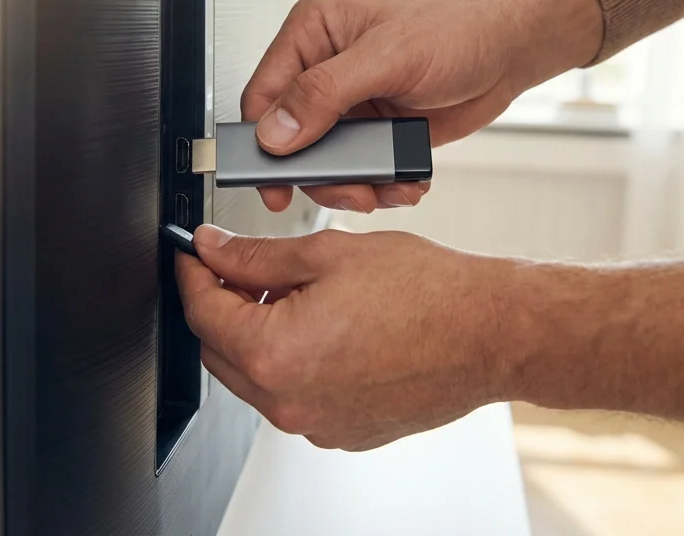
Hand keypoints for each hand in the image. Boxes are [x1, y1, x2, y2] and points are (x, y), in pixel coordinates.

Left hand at [175, 224, 517, 450]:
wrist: (490, 334)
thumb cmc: (426, 294)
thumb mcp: (327, 254)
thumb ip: (256, 255)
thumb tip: (213, 251)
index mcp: (274, 355)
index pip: (202, 313)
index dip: (192, 273)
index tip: (194, 253)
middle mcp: (288, 402)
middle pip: (220, 351)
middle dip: (222, 306)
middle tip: (243, 266)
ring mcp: (316, 424)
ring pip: (258, 377)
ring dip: (259, 335)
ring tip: (297, 293)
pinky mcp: (343, 432)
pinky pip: (296, 396)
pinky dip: (295, 362)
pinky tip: (325, 327)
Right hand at [244, 0, 601, 212]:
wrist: (508, 49)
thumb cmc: (455, 28)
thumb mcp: (387, 56)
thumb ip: (325, 93)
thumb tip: (276, 131)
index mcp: (312, 34)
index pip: (263, 94)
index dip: (262, 141)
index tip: (275, 181)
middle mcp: (323, 69)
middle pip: (290, 139)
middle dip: (318, 174)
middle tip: (347, 193)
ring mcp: (349, 104)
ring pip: (325, 164)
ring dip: (352, 187)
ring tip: (383, 191)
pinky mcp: (375, 131)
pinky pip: (360, 173)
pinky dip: (379, 186)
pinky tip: (403, 183)